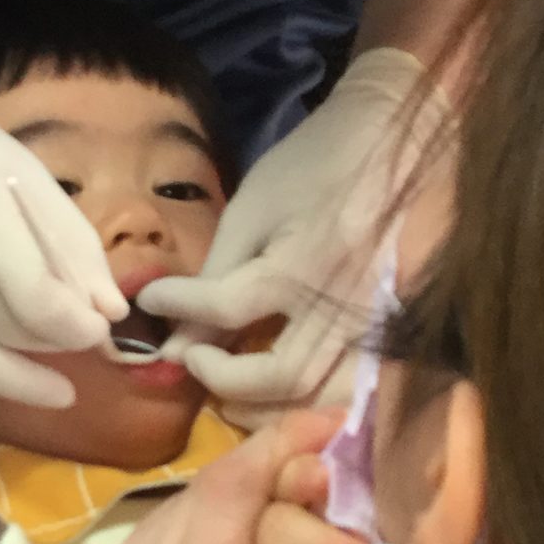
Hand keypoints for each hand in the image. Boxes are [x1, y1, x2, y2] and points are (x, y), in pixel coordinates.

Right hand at [0, 0, 124, 407]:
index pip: (43, 307)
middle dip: (54, 349)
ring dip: (16, 386)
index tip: (95, 329)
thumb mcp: (16, 168)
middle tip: (73, 348)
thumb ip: (69, 240)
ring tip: (49, 390)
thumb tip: (109, 314)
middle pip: (10, 338)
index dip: (80, 329)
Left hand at [75, 412, 373, 543]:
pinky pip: (157, 537)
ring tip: (286, 520)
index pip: (228, 496)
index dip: (282, 448)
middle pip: (204, 495)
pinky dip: (206, 531)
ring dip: (238, 504)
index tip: (330, 424)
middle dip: (273, 484)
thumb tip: (331, 468)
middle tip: (324, 492)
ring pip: (178, 509)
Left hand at [136, 47, 448, 422]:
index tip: (151, 303)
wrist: (393, 141)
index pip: (224, 308)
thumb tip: (176, 333)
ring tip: (226, 385)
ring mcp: (371, 323)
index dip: (177, 308)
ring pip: (318, 393)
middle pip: (279, 375)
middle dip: (223, 380)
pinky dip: (304, 397)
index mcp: (301, 263)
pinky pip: (345, 382)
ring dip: (264, 403)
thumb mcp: (255, 207)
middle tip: (191, 359)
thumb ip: (217, 274)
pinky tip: (273, 388)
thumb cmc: (316, 165)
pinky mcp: (385, 329)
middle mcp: (341, 304)